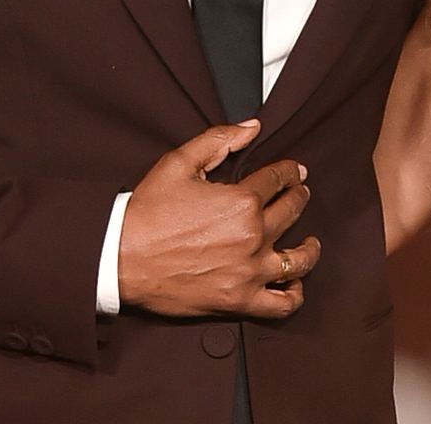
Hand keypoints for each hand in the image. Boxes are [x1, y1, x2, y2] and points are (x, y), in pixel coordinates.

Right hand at [116, 121, 321, 317]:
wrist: (120, 258)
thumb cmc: (147, 213)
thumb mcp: (179, 163)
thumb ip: (219, 140)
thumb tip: (252, 128)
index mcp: (241, 200)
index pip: (279, 179)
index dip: (290, 171)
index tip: (295, 171)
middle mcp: (253, 235)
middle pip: (293, 212)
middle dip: (299, 197)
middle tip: (299, 194)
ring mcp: (249, 270)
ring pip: (299, 259)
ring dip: (310, 247)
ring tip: (310, 241)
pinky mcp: (239, 300)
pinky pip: (282, 304)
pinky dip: (295, 294)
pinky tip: (294, 282)